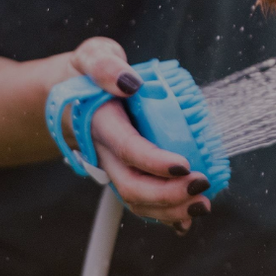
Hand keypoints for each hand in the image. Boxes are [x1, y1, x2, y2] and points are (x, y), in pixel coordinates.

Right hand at [66, 37, 210, 231]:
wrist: (73, 96)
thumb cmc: (87, 74)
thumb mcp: (92, 56)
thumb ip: (105, 64)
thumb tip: (130, 82)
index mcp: (100, 125)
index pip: (128, 149)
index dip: (155, 162)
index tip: (184, 165)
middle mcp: (105, 153)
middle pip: (132, 186)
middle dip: (168, 195)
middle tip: (201, 185)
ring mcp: (114, 169)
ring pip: (138, 201)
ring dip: (171, 210)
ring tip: (203, 204)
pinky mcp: (125, 175)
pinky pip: (142, 203)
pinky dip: (165, 216)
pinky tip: (187, 219)